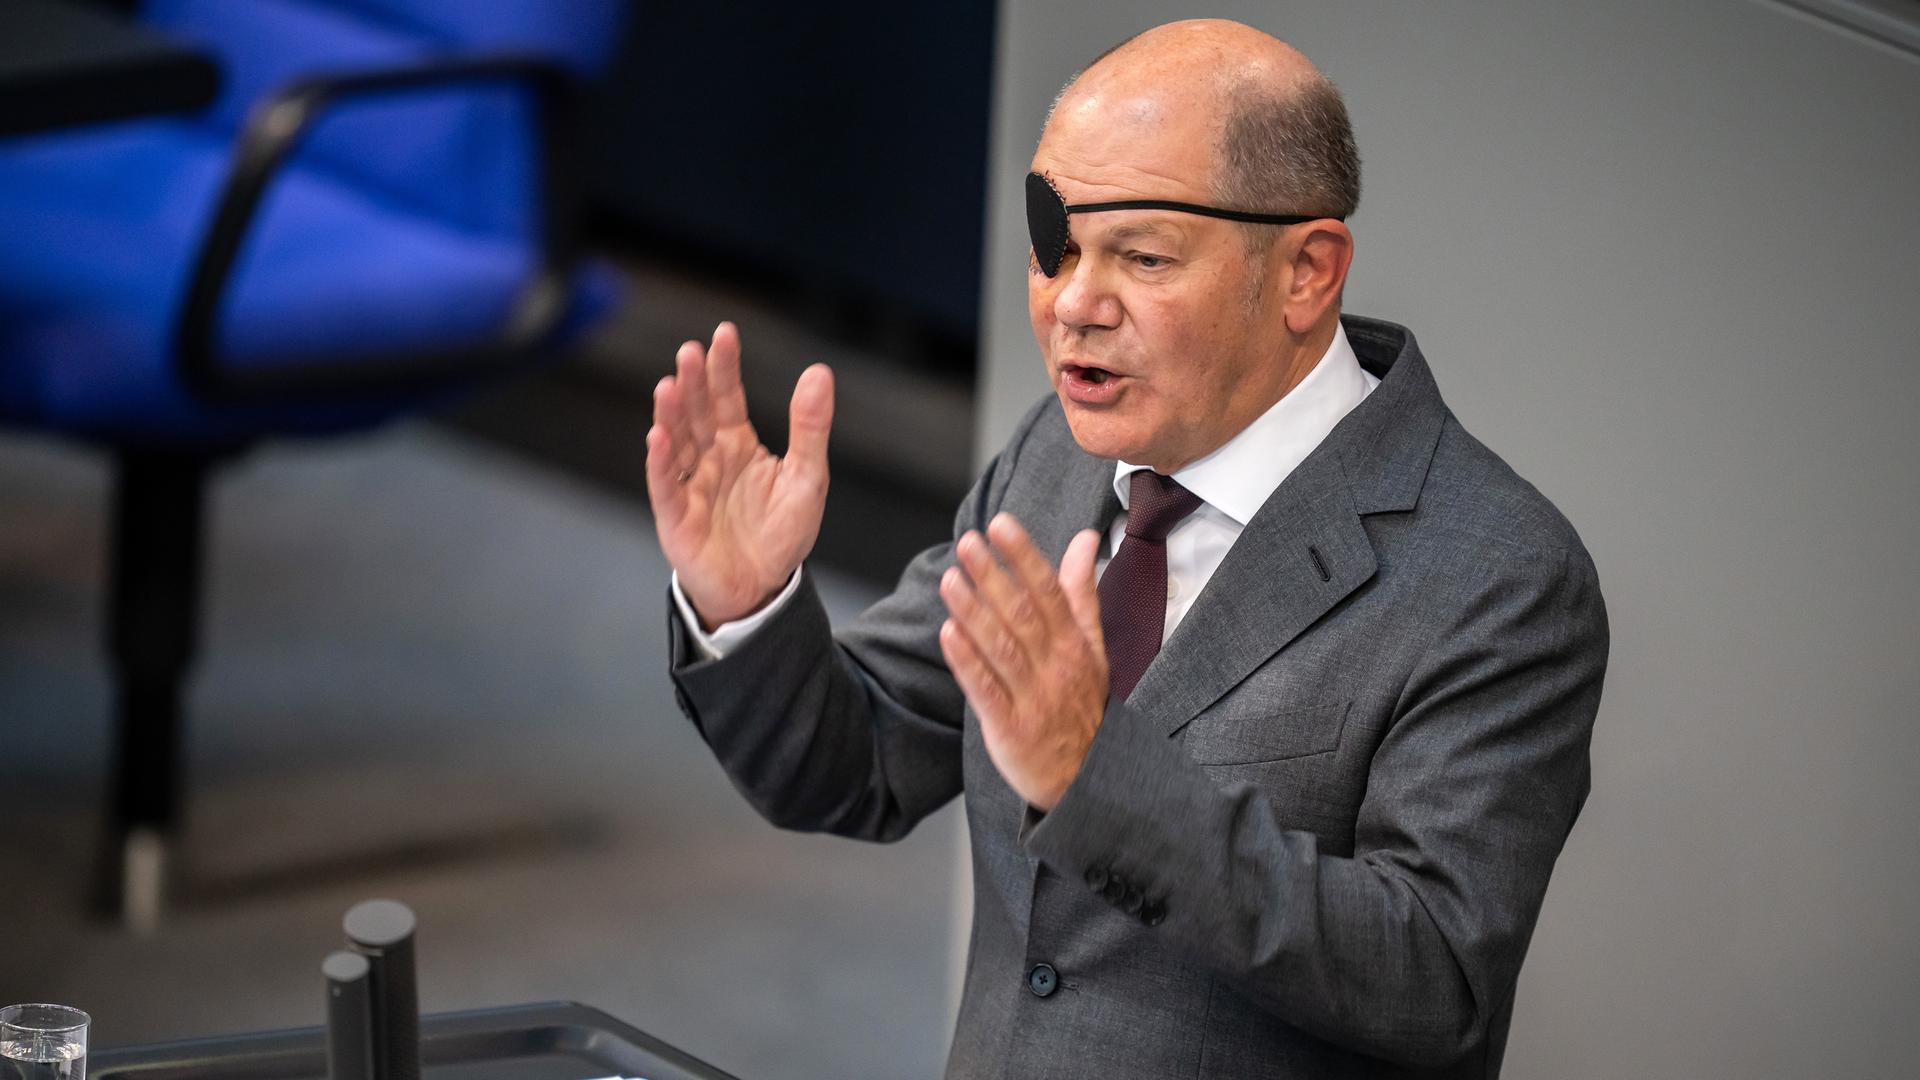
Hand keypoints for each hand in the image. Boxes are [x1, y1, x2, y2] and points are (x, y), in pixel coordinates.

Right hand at [646, 321, 834, 628]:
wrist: (762, 589)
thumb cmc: (781, 534)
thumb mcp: (807, 477)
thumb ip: (811, 427)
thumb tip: (819, 372)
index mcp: (738, 445)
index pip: (728, 398)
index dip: (724, 367)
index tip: (723, 333)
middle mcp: (708, 458)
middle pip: (697, 413)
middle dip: (694, 382)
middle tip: (690, 351)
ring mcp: (689, 485)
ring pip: (676, 442)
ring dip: (671, 415)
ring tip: (669, 385)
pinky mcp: (676, 516)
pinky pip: (666, 484)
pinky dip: (660, 461)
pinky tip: (657, 435)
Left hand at [938, 514, 1107, 810]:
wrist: (1087, 779)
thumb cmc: (1082, 706)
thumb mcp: (1093, 647)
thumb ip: (1080, 592)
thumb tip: (1084, 538)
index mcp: (1075, 644)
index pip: (1050, 591)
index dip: (1024, 556)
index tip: (1001, 525)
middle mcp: (1056, 668)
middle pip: (1023, 615)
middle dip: (994, 576)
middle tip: (968, 543)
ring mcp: (1033, 699)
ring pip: (1002, 649)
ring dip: (975, 612)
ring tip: (951, 579)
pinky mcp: (1010, 729)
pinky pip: (986, 691)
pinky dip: (967, 663)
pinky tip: (948, 634)